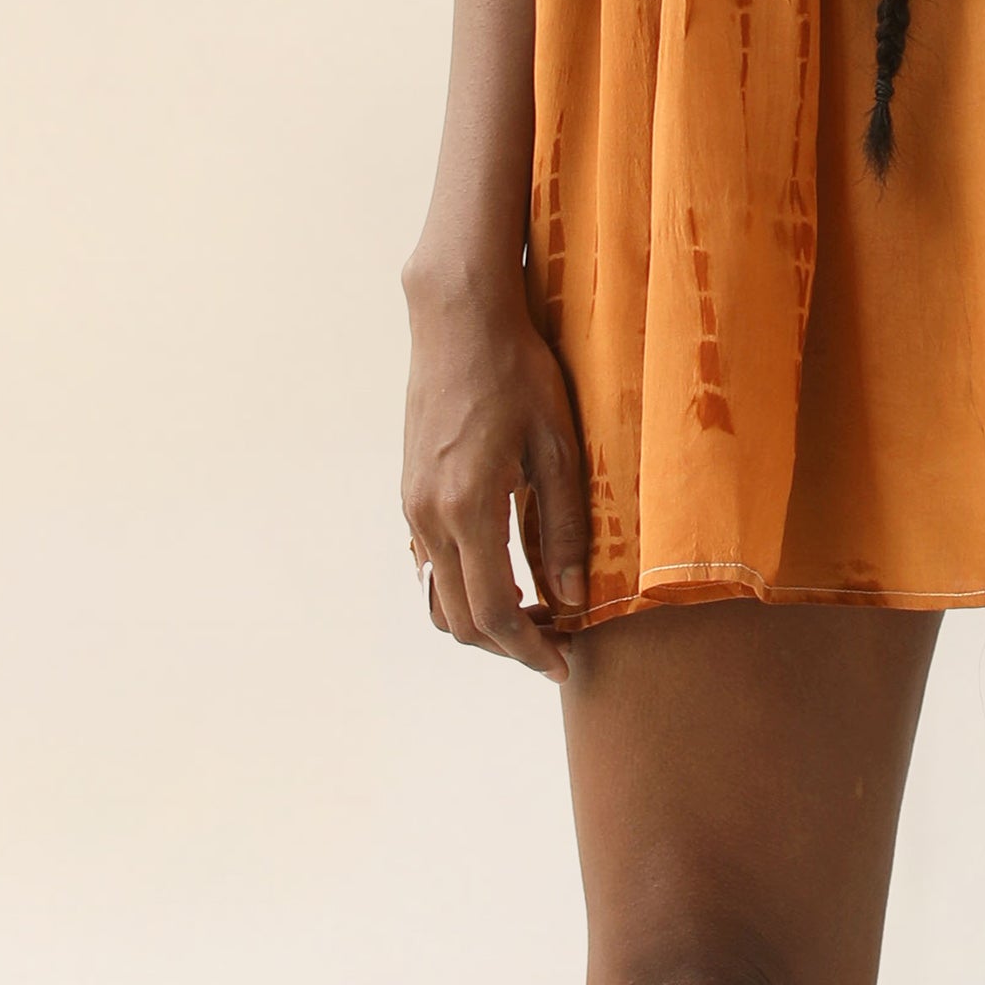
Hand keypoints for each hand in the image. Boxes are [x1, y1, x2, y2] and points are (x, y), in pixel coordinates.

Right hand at [401, 271, 590, 682]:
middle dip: (509, 644)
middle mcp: (429, 516)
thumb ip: (566, 527)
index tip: (563, 663)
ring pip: (438, 598)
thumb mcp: (557, 447)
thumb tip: (574, 598)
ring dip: (482, 620)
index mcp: (468, 508)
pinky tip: (506, 574)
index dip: (529, 649)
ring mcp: (412, 507)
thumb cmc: (517, 373)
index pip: (493, 612)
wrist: (458, 321)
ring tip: (535, 613)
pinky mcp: (410, 494)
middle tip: (558, 643)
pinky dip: (463, 588)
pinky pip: (430, 566)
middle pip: (460, 618)